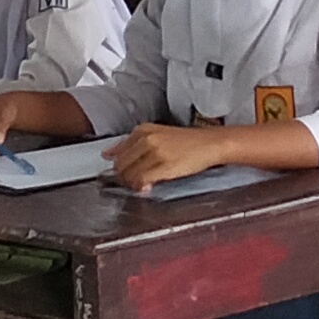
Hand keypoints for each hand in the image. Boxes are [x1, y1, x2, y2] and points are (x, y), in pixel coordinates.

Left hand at [107, 125, 229, 190]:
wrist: (210, 144)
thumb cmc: (186, 142)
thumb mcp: (157, 135)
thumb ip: (132, 144)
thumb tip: (108, 155)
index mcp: (142, 130)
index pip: (117, 153)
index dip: (119, 167)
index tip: (122, 173)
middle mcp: (146, 139)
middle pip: (120, 165)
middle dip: (124, 178)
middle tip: (135, 183)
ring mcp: (154, 152)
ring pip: (129, 174)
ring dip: (133, 184)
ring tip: (144, 185)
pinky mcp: (163, 165)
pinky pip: (141, 180)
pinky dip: (141, 188)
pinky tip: (148, 188)